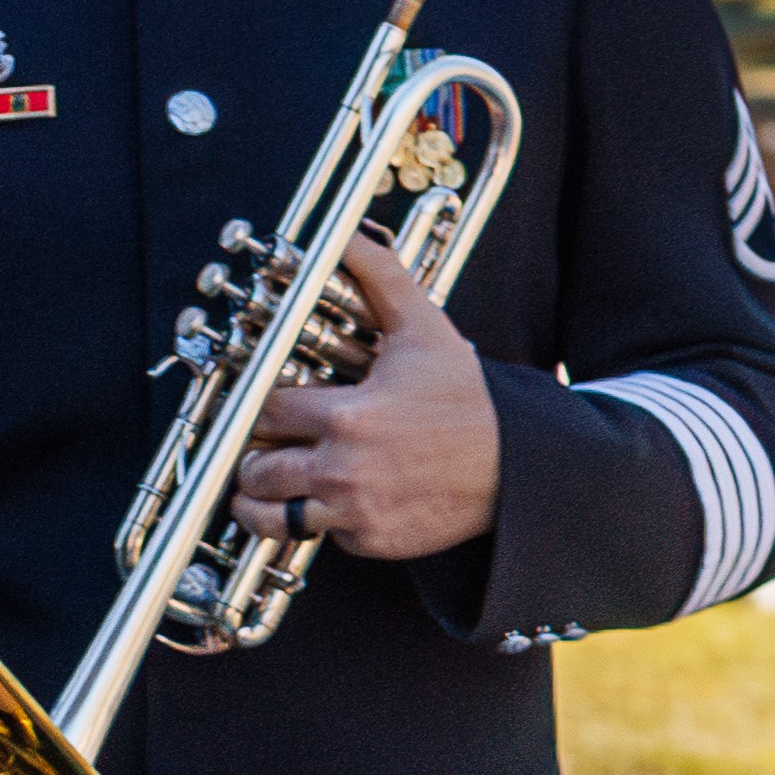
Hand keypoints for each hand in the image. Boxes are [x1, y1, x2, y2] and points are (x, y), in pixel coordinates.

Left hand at [233, 235, 498, 559]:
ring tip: (273, 484)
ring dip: (263, 500)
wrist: (520, 464)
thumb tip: (350, 234)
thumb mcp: (424, 331)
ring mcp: (355, 509)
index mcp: (347, 416)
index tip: (269, 406)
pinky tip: (337, 499)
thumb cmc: (468, 397)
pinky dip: (321, 521)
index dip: (258, 408)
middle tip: (265, 447)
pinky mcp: (371, 540)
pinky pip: (321, 535)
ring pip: (271, 513)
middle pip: (256, 467)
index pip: (264, 411)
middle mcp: (343, 467)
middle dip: (255, 456)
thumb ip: (380, 279)